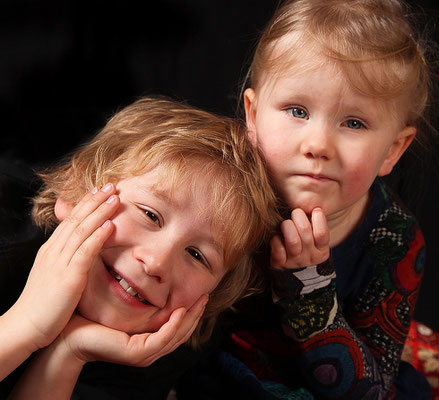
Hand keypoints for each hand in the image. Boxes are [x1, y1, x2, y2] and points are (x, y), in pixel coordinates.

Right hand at [11, 184, 119, 349]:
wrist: (25, 326)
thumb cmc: (44, 304)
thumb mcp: (54, 274)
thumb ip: (68, 259)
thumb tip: (84, 249)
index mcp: (51, 249)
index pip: (70, 220)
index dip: (86, 203)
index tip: (100, 190)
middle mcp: (54, 251)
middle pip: (76, 219)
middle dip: (95, 200)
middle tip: (111, 185)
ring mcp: (60, 262)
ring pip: (81, 230)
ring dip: (99, 212)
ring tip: (114, 197)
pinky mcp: (68, 277)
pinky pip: (85, 252)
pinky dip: (98, 236)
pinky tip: (110, 225)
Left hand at [59, 295, 208, 366]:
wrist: (69, 335)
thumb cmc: (92, 318)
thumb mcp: (123, 305)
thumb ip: (139, 297)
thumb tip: (149, 272)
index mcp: (147, 339)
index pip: (176, 328)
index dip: (191, 312)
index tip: (201, 293)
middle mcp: (149, 349)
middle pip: (182, 333)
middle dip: (196, 314)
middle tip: (207, 296)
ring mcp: (145, 354)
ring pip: (177, 336)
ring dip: (191, 319)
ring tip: (201, 300)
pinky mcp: (138, 353)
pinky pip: (162, 338)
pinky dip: (174, 326)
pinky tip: (181, 310)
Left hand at [270, 207, 328, 268]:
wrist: (297, 279)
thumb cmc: (306, 251)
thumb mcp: (316, 244)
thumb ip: (315, 228)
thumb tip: (313, 205)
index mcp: (321, 250)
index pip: (322, 234)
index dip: (319, 219)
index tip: (315, 210)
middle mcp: (309, 256)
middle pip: (305, 232)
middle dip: (299, 217)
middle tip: (296, 212)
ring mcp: (294, 261)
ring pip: (292, 241)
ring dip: (287, 227)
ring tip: (286, 223)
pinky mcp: (280, 264)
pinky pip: (278, 249)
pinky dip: (276, 240)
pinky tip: (277, 237)